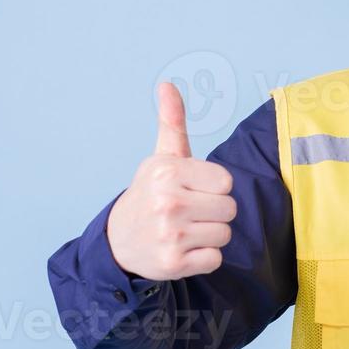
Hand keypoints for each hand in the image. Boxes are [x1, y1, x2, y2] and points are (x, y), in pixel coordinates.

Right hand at [106, 81, 235, 280]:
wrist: (119, 241)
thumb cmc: (150, 194)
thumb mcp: (161, 157)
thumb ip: (172, 122)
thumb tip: (167, 84)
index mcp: (166, 171)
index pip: (226, 182)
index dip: (214, 188)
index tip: (192, 190)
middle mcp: (167, 202)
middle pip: (229, 209)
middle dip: (214, 212)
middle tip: (188, 213)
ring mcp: (169, 234)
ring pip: (224, 235)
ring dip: (209, 235)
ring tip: (185, 230)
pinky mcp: (172, 263)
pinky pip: (215, 259)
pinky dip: (203, 258)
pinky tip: (182, 249)